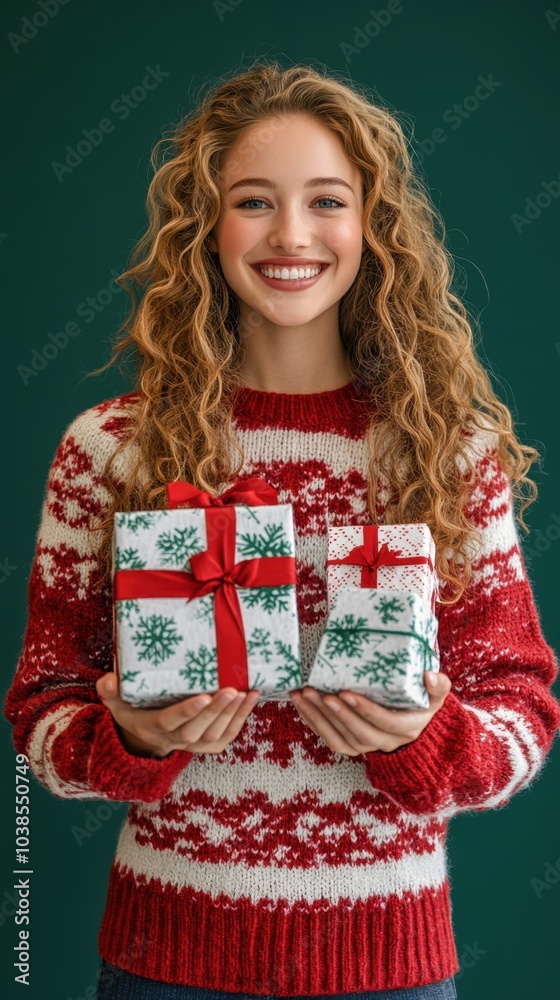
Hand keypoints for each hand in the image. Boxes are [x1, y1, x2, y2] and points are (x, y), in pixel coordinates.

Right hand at [96, 672, 260, 757]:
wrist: (144, 735)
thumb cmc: (132, 709)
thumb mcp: (116, 701)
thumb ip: (109, 690)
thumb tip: (108, 680)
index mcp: (151, 726)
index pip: (169, 721)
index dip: (186, 711)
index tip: (203, 696)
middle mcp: (173, 739)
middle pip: (196, 730)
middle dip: (215, 711)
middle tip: (231, 690)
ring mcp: (192, 744)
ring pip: (214, 736)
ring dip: (232, 715)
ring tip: (244, 693)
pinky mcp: (207, 745)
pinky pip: (226, 737)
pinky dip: (241, 720)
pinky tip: (251, 698)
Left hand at [289, 671, 451, 755]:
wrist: (414, 726)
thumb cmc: (422, 703)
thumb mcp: (436, 695)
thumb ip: (438, 685)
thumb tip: (430, 675)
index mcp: (407, 728)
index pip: (385, 722)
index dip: (365, 710)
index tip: (345, 692)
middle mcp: (387, 743)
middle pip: (359, 733)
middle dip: (336, 713)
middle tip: (316, 692)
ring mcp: (368, 748)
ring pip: (341, 739)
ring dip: (319, 718)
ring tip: (303, 695)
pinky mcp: (353, 747)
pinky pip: (330, 740)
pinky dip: (313, 724)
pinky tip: (302, 705)